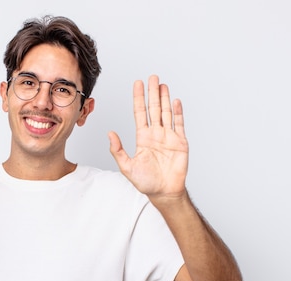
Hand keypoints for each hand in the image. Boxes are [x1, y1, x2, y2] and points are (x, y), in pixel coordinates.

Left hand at [108, 75, 188, 199]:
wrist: (164, 192)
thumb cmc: (146, 182)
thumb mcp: (127, 166)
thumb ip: (117, 150)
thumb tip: (110, 134)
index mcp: (143, 138)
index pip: (140, 113)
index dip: (139, 98)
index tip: (137, 84)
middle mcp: (156, 134)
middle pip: (154, 108)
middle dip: (152, 92)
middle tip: (152, 77)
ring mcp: (168, 137)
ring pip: (166, 113)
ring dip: (165, 98)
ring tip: (163, 84)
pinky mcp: (180, 142)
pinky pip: (179, 124)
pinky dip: (178, 113)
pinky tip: (176, 101)